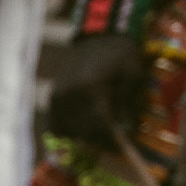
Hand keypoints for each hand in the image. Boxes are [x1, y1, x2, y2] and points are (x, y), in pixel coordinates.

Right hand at [45, 33, 144, 148]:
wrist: (100, 36)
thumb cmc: (122, 56)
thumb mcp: (133, 78)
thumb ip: (128, 107)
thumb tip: (125, 134)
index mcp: (91, 88)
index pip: (99, 126)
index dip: (112, 141)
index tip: (124, 149)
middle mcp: (70, 94)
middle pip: (82, 132)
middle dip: (99, 142)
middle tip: (114, 144)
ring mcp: (58, 96)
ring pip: (67, 131)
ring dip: (83, 138)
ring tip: (99, 136)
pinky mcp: (52, 96)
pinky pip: (56, 124)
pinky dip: (68, 131)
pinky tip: (82, 130)